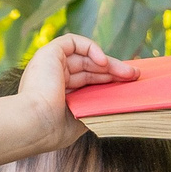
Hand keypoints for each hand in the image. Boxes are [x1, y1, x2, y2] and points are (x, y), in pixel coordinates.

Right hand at [0, 35, 135, 165]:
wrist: (35, 125)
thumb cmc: (54, 129)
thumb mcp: (80, 121)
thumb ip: (94, 110)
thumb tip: (116, 106)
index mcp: (59, 93)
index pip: (89, 81)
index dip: (108, 79)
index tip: (129, 83)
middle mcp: (54, 77)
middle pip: (90, 68)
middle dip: (114, 71)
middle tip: (135, 76)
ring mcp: (50, 65)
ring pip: (84, 56)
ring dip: (108, 62)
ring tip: (127, 73)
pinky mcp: (49, 53)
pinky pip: (72, 42)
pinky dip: (90, 47)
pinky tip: (103, 62)